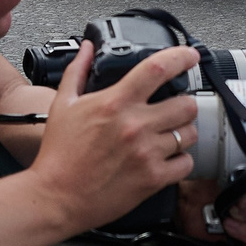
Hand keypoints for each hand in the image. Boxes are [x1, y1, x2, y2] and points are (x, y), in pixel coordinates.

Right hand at [29, 42, 199, 229]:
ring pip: (190, 134)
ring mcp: (147, 153)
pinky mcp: (153, 178)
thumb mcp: (63, 105)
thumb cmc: (59, 154)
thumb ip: (79, 71)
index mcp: (115, 103)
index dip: (181, 57)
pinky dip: (181, 161)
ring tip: (169, 135)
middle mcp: (135, 126)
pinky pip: (186, 164)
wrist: (56, 197)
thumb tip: (88, 48)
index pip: (158, 69)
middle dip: (184, 103)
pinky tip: (167, 158)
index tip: (189, 56)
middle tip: (174, 109)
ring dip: (183, 132)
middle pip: (186, 104)